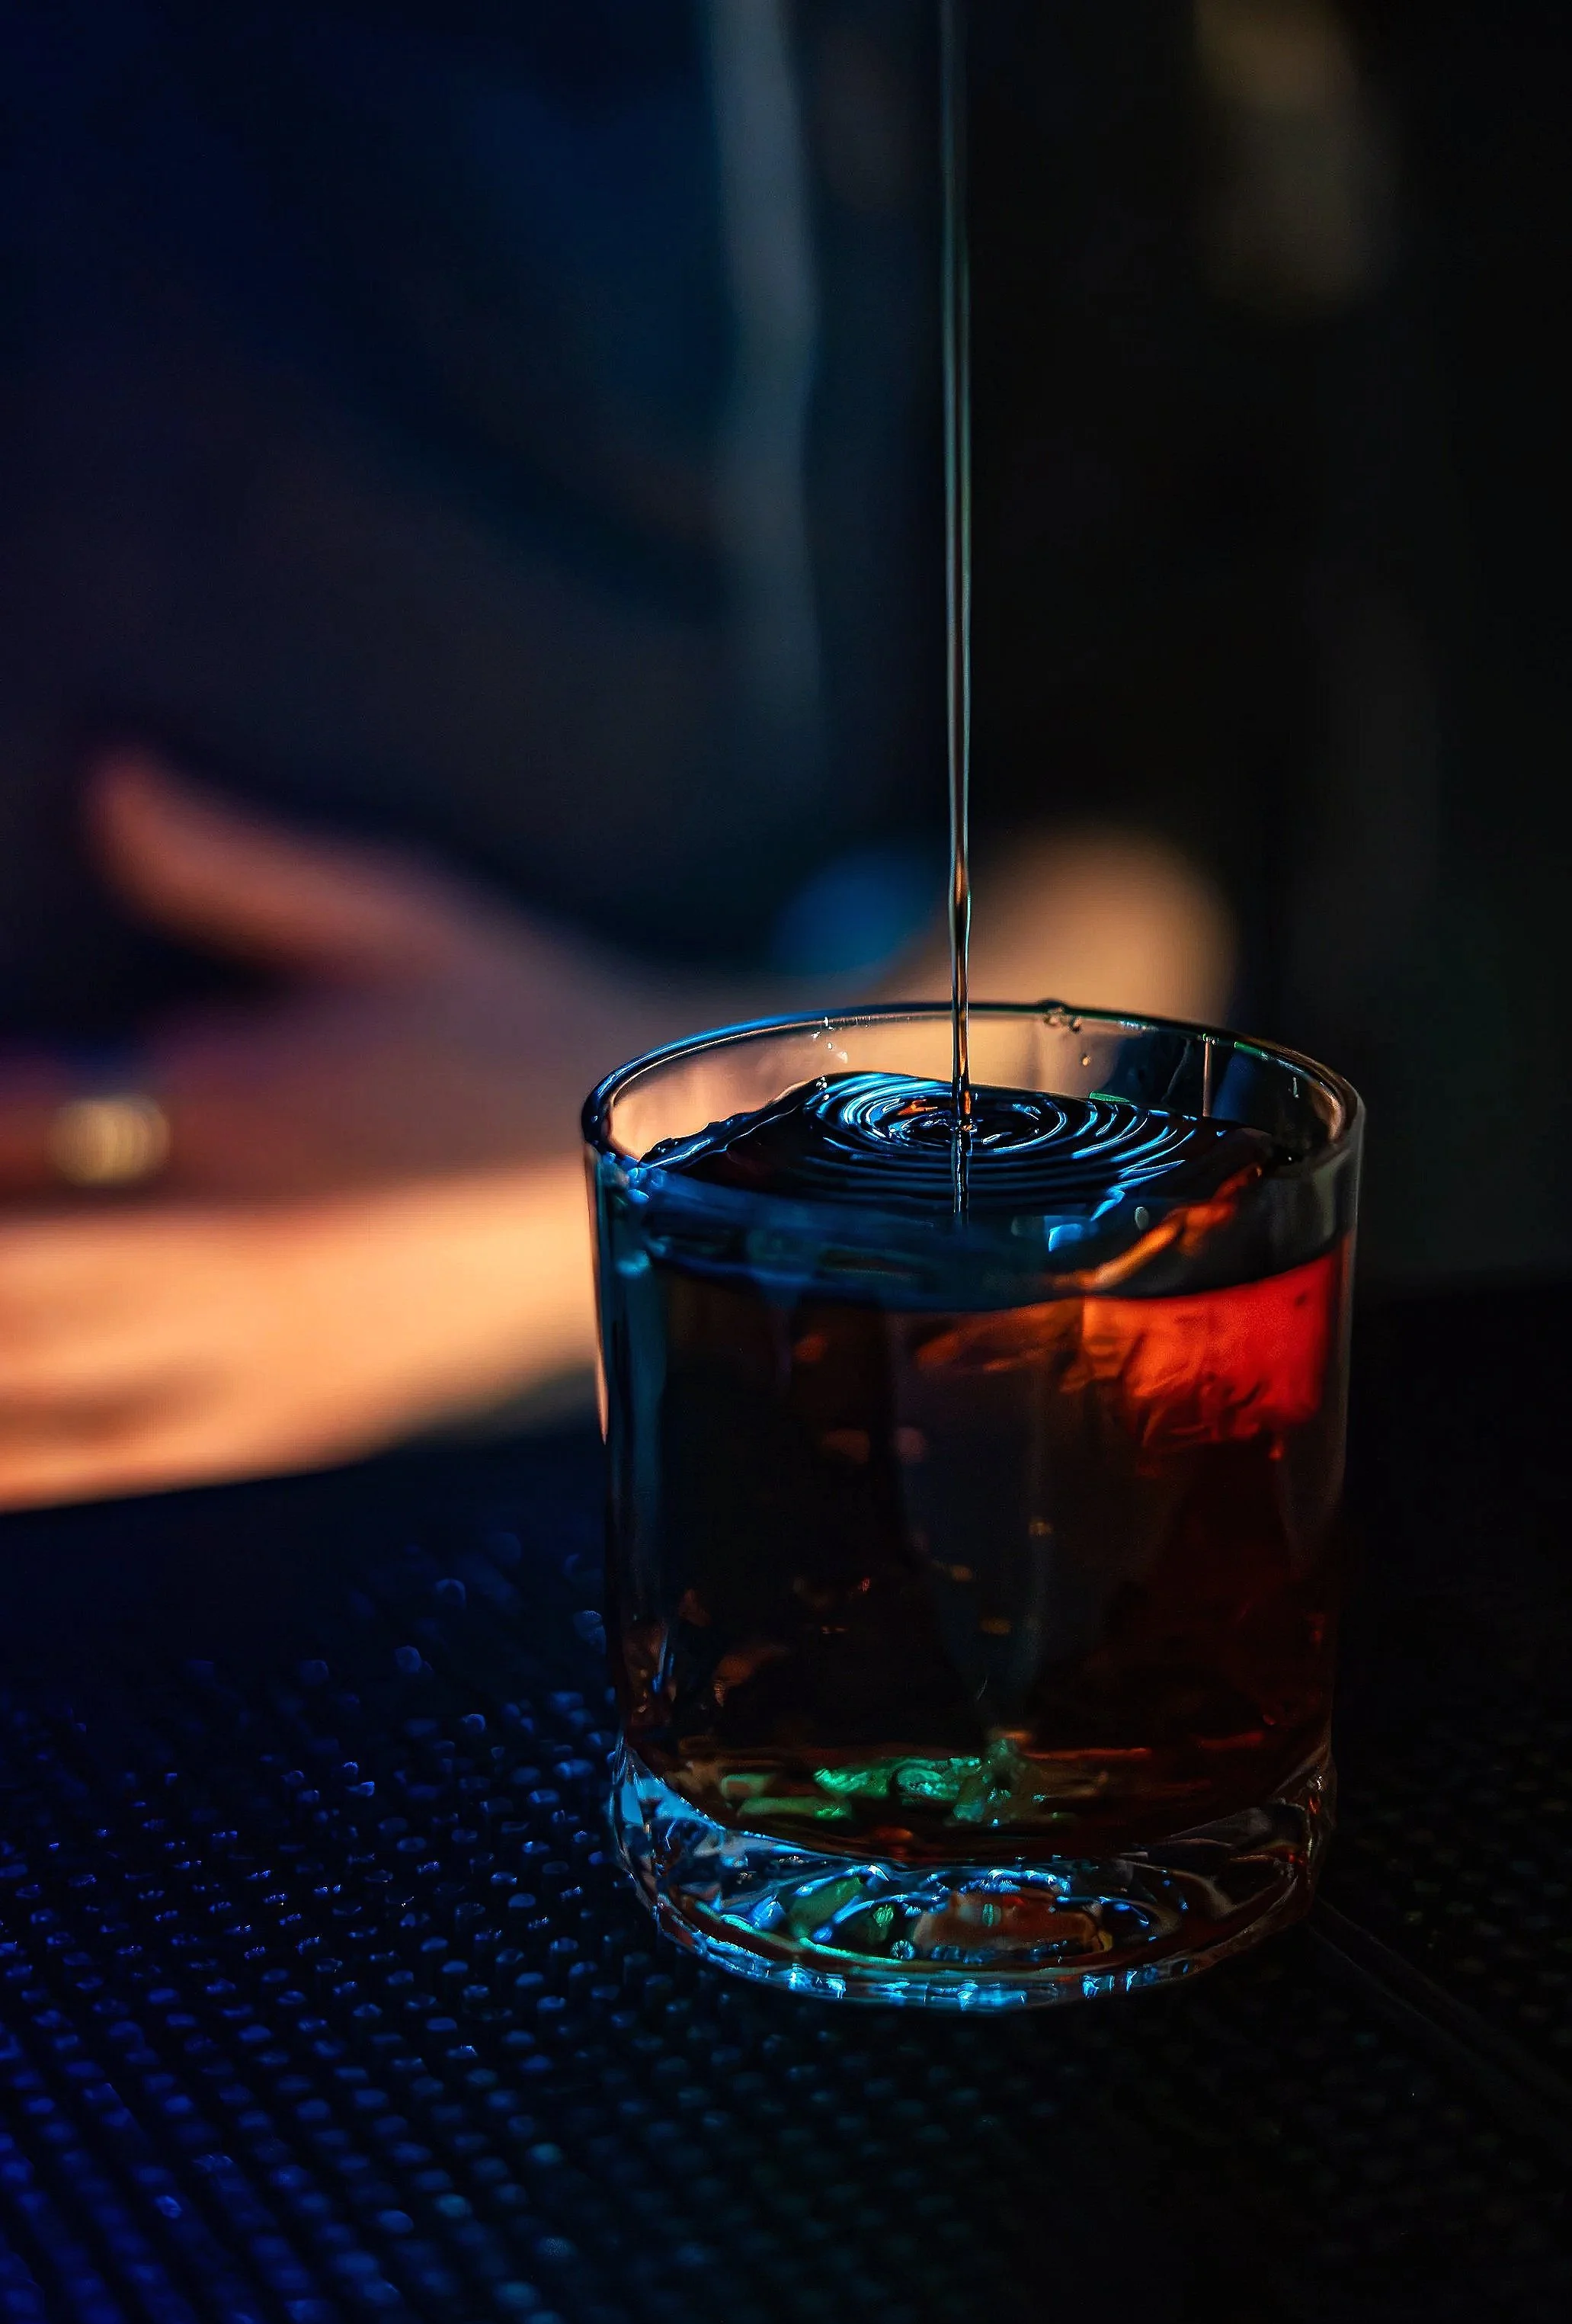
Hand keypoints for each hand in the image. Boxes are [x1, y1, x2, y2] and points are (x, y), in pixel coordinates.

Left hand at [0, 756, 1235, 1510]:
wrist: (692, 1170)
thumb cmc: (535, 1032)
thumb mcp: (396, 918)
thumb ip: (227, 858)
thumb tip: (105, 780)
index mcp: (232, 1106)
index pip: (0, 1124)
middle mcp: (227, 1252)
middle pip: (2, 1283)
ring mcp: (261, 1363)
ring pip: (29, 1409)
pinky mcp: (298, 1437)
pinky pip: (115, 1483)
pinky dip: (31, 1472)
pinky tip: (11, 1449)